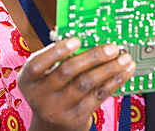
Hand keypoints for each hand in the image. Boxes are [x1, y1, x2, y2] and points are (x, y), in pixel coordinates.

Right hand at [17, 38, 135, 130]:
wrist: (52, 124)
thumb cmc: (52, 87)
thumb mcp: (46, 72)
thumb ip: (60, 54)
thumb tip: (87, 33)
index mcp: (29, 78)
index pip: (37, 64)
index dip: (56, 51)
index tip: (77, 39)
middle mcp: (41, 95)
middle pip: (67, 71)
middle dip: (93, 56)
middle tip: (112, 47)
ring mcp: (59, 108)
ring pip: (86, 84)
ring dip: (109, 68)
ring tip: (124, 58)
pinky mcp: (77, 117)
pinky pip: (98, 96)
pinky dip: (114, 81)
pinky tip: (124, 71)